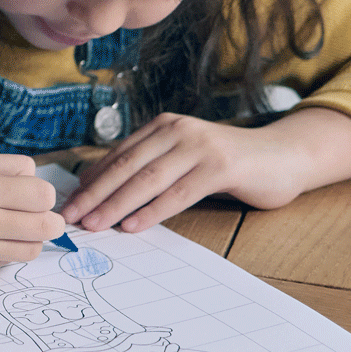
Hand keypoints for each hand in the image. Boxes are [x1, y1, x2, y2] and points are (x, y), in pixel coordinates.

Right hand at [0, 152, 63, 279]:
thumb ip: (1, 166)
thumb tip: (36, 176)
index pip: (42, 195)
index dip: (41, 194)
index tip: (29, 194)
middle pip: (46, 226)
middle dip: (46, 220)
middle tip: (33, 215)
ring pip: (30, 250)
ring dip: (27, 239)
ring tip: (9, 229)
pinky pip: (3, 264)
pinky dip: (1, 253)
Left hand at [63, 106, 350, 233]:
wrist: (283, 157)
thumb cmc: (227, 165)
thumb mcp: (183, 160)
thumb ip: (150, 168)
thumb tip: (101, 191)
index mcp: (162, 126)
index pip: (117, 155)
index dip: (91, 181)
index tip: (68, 204)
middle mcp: (176, 130)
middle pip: (126, 166)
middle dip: (94, 194)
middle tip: (70, 217)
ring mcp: (199, 146)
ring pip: (148, 179)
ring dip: (117, 204)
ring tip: (94, 225)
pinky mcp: (221, 166)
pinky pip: (179, 192)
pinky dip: (154, 210)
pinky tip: (134, 225)